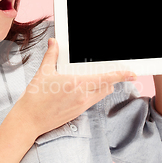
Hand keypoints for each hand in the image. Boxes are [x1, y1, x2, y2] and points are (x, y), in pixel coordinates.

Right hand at [13, 38, 135, 139]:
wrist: (30, 119)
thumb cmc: (35, 97)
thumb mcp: (43, 72)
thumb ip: (52, 55)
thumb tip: (54, 42)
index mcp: (76, 83)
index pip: (105, 78)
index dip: (121, 75)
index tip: (131, 73)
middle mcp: (83, 95)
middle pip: (107, 86)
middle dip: (112, 79)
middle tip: (112, 72)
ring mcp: (81, 105)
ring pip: (102, 94)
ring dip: (104, 86)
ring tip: (97, 79)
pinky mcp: (78, 113)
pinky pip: (93, 101)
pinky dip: (94, 94)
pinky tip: (84, 89)